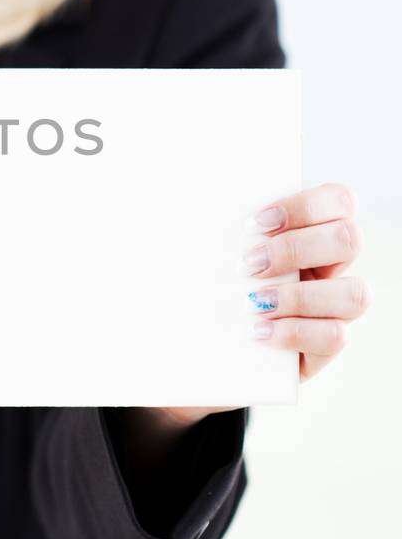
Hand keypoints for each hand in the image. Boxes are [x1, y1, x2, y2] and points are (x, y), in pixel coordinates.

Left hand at [141, 181, 369, 432]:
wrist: (201, 341)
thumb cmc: (206, 282)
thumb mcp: (207, 248)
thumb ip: (214, 222)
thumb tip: (183, 192)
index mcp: (311, 229)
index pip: (338, 200)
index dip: (305, 206)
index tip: (254, 221)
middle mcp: (332, 265)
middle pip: (349, 240)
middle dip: (296, 249)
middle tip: (248, 264)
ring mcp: (335, 307)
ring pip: (355, 294)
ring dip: (299, 296)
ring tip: (254, 302)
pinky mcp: (326, 346)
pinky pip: (335, 337)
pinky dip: (294, 332)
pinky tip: (258, 332)